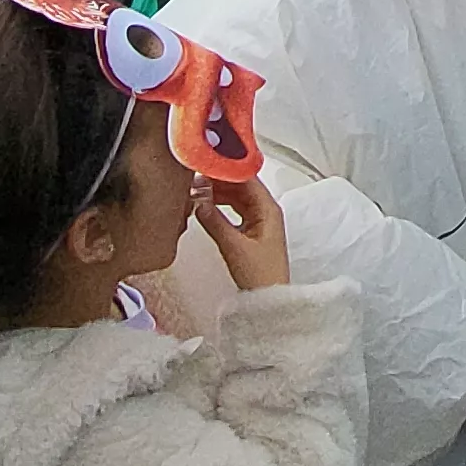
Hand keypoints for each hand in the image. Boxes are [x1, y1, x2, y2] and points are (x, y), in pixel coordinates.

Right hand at [188, 168, 291, 293]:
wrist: (270, 302)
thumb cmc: (260, 276)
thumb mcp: (233, 246)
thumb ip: (214, 222)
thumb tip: (198, 202)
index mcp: (268, 209)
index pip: (247, 178)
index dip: (227, 168)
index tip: (207, 162)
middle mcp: (266, 210)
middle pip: (242, 185)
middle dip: (219, 180)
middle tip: (195, 176)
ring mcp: (260, 220)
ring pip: (237, 197)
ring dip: (218, 193)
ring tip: (196, 189)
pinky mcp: (252, 231)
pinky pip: (235, 210)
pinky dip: (221, 206)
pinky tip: (205, 206)